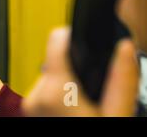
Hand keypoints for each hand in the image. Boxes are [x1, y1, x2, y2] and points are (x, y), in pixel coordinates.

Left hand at [23, 28, 138, 116]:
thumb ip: (121, 79)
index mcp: (57, 90)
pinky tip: (72, 113)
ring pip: (50, 80)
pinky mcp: (27, 114)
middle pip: (55, 63)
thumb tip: (124, 48)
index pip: (56, 40)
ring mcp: (29, 106)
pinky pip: (44, 95)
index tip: (83, 44)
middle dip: (74, 72)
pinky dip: (58, 99)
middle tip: (91, 94)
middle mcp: (36, 95)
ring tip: (83, 109)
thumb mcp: (116, 114)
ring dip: (66, 88)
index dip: (72, 37)